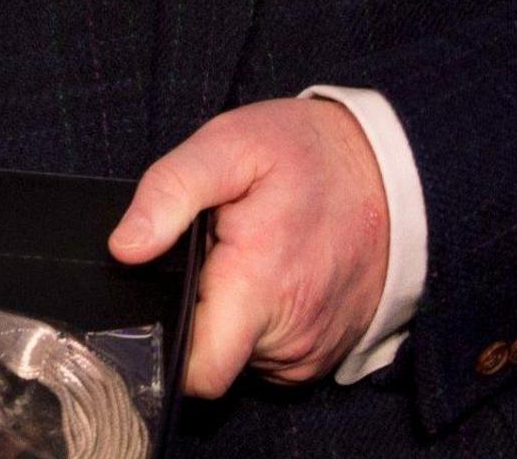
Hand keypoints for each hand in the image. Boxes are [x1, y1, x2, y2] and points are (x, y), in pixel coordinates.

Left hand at [108, 95, 390, 398]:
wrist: (391, 175)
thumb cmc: (307, 156)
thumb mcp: (229, 145)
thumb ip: (170, 193)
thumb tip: (124, 247)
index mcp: (258, 286)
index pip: (197, 370)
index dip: (165, 347)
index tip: (160, 301)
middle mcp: (288, 334)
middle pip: (210, 356)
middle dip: (197, 312)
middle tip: (216, 253)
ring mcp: (310, 350)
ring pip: (239, 356)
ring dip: (230, 314)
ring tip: (248, 256)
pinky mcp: (322, 353)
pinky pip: (269, 354)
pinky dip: (261, 322)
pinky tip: (271, 275)